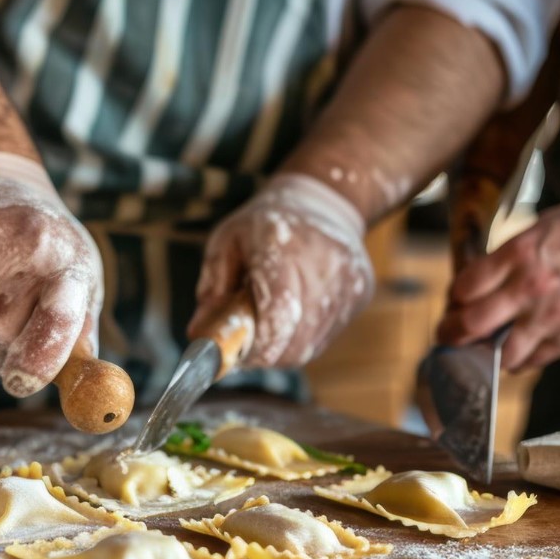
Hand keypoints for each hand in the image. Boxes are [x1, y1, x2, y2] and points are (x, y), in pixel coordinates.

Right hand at [0, 152, 102, 395]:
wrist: (6, 183)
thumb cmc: (48, 254)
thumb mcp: (78, 288)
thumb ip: (78, 343)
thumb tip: (88, 396)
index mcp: (72, 265)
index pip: (59, 319)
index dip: (38, 360)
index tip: (19, 382)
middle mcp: (34, 241)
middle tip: (0, 334)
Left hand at [189, 173, 373, 366]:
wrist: (324, 201)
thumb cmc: (265, 225)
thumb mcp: (227, 241)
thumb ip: (213, 287)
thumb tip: (199, 334)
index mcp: (281, 246)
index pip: (278, 311)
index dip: (257, 345)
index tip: (235, 357)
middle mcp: (322, 264)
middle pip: (295, 339)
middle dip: (265, 355)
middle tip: (244, 352)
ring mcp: (348, 281)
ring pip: (311, 345)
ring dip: (283, 350)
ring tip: (266, 329)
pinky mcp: (360, 294)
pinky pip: (327, 336)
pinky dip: (303, 340)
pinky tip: (291, 319)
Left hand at [437, 183, 559, 370]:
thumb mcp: (539, 228)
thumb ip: (505, 257)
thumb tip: (476, 282)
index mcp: (518, 254)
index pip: (462, 287)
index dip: (452, 299)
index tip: (453, 302)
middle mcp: (530, 287)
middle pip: (470, 324)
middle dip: (450, 334)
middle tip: (447, 335)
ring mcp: (551, 316)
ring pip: (498, 354)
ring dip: (485, 354)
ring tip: (482, 347)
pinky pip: (532, 361)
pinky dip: (518, 360)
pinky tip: (515, 350)